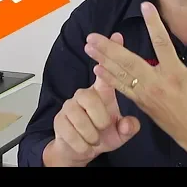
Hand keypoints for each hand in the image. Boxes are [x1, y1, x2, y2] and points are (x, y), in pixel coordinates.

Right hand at [44, 33, 140, 166]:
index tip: (117, 35)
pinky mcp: (58, 120)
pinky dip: (82, 144)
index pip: (106, 69)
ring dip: (91, 135)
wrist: (77, 150)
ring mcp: (69, 106)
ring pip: (81, 119)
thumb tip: (128, 124)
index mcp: (100, 93)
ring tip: (94, 138)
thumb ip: (127, 128)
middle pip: (90, 98)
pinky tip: (84, 144)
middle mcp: (83, 95)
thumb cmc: (100, 135)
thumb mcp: (119, 133)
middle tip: (104, 128)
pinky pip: (72, 133)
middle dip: (100, 119)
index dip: (111, 53)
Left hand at [83, 2, 186, 154]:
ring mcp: (146, 95)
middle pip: (129, 62)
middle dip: (109, 48)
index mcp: (175, 73)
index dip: (153, 23)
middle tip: (92, 36)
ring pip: (120, 75)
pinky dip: (108, 79)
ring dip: (103, 60)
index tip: (144, 5)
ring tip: (88, 47)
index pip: (162, 43)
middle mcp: (157, 83)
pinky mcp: (141, 104)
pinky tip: (96, 69)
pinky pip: (121, 89)